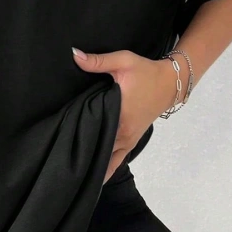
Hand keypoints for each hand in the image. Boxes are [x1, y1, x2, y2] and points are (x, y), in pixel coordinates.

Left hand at [72, 47, 176, 182]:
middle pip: (99, 151)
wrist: (171, 83)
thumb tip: (74, 55)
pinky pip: (117, 160)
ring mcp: (129, 140)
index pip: (94, 133)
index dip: (77, 141)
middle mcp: (123, 132)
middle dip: (81, 157)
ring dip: (93, 164)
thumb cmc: (146, 72)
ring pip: (108, 160)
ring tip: (73, 176)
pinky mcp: (132, 141)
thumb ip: (98, 61)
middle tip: (60, 166)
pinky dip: (106, 167)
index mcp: (119, 115)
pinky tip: (93, 176)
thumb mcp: (123, 62)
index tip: (60, 149)